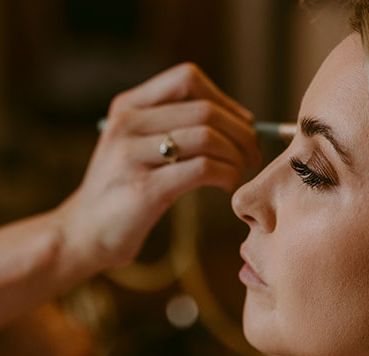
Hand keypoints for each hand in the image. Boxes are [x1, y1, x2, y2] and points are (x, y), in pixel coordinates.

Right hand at [56, 62, 259, 271]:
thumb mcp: (139, 147)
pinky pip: (203, 169)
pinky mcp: (145, 188)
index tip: (244, 127)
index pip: (188, 79)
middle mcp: (127, 123)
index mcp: (128, 106)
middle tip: (253, 156)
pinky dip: (227, 176)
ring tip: (240, 173)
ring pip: (207, 137)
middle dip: (241, 133)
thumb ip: (173, 127)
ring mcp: (132, 154)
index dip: (226, 101)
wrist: (85, 233)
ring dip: (237, 156)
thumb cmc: (126, 191)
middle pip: (205, 110)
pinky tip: (227, 186)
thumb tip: (240, 121)